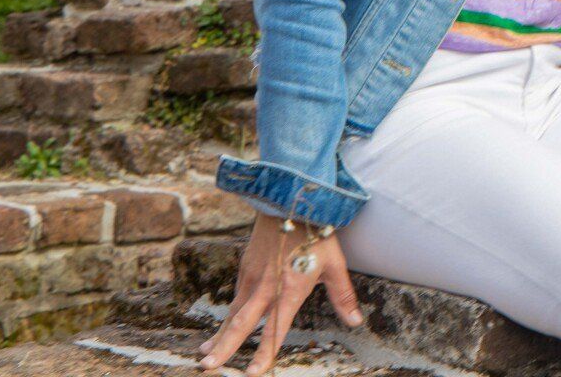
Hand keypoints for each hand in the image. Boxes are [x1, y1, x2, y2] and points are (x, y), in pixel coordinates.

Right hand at [201, 214, 362, 374]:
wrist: (290, 201)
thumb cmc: (317, 233)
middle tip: (208, 367)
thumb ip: (342, 296)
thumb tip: (355, 322)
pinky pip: (236, 297)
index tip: (252, 373)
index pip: (275, 328)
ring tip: (206, 353)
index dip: (264, 352)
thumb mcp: (336, 264)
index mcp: (290, 289)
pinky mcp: (245, 267)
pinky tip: (224, 326)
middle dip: (224, 347)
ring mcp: (252, 277)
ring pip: (233, 312)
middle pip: (241, 323)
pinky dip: (227, 315)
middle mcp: (267, 287)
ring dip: (219, 334)